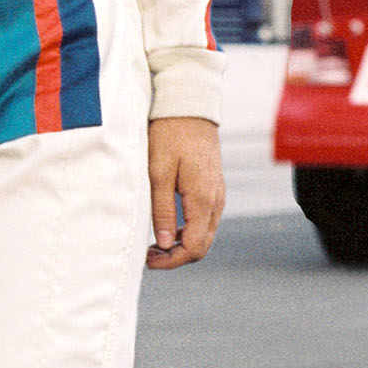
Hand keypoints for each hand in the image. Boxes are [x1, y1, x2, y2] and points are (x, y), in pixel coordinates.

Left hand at [146, 116, 223, 268]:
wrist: (189, 106)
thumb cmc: (170, 134)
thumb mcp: (158, 172)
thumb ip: (161, 210)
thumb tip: (164, 243)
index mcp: (203, 199)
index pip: (193, 247)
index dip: (171, 261)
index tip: (149, 261)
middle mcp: (216, 200)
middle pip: (201, 245)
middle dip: (176, 257)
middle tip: (149, 255)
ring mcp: (217, 194)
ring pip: (204, 234)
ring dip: (181, 244)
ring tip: (154, 243)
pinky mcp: (213, 187)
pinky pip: (204, 219)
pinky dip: (188, 230)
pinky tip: (167, 226)